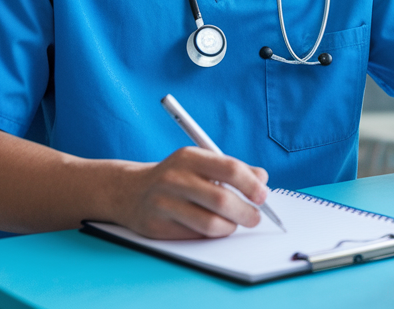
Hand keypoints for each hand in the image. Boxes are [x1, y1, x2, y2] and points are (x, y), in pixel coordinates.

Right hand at [120, 146, 271, 239]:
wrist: (131, 191)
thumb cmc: (176, 177)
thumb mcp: (201, 163)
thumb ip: (234, 169)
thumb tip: (262, 180)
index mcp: (189, 157)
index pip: (230, 169)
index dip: (251, 185)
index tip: (262, 196)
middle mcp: (174, 178)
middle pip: (222, 201)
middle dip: (246, 213)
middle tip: (254, 217)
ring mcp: (163, 203)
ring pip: (211, 224)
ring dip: (230, 227)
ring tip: (232, 224)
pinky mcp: (157, 226)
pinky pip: (195, 237)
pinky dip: (211, 236)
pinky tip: (211, 228)